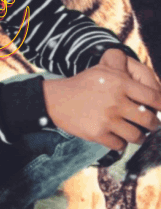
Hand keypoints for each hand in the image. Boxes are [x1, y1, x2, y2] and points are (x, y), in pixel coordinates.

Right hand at [42, 50, 160, 150]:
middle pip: (149, 120)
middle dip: (153, 124)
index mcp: (120, 83)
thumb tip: (141, 70)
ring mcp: (107, 120)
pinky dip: (121, 143)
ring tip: (136, 133)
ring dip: (139, 136)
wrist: (57, 100)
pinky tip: (117, 137)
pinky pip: (120, 145)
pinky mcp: (97, 134)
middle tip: (150, 124)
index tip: (160, 109)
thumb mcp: (103, 68)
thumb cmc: (84, 84)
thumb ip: (122, 63)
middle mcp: (116, 102)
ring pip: (137, 136)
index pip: (154, 97)